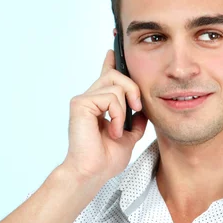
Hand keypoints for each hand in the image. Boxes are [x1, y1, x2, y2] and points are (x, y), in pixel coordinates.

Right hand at [63, 49, 147, 184]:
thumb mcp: (129, 136)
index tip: (113, 49)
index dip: (110, 61)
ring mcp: (84, 99)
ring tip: (119, 129)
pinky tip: (112, 130)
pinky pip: (110, 97)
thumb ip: (135, 120)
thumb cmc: (105, 159)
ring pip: (116, 85)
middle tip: (137, 109)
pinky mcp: (80, 104)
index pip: (106, 76)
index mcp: (100, 104)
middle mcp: (90, 98)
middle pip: (117, 75)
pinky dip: (117, 115)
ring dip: (125, 108)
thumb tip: (142, 109)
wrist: (93, 172)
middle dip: (133, 89)